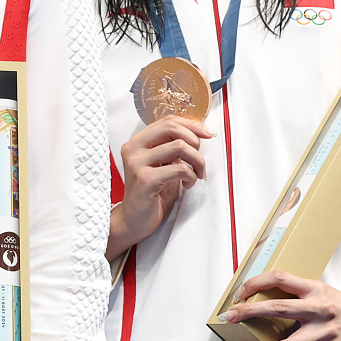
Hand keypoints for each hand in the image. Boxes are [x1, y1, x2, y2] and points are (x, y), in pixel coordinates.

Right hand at [108, 115, 212, 259]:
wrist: (134, 219)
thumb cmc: (152, 192)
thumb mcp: (162, 164)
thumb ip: (172, 147)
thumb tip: (199, 132)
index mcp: (137, 142)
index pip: (167, 121)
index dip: (192, 125)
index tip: (208, 135)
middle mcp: (133, 149)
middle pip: (171, 128)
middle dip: (195, 140)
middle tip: (200, 157)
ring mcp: (137, 164)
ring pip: (179, 147)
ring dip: (197, 161)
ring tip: (197, 174)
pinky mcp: (145, 180)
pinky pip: (180, 169)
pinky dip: (191, 176)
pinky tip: (188, 185)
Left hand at [220, 270, 340, 340]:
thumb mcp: (320, 291)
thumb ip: (296, 294)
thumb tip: (260, 299)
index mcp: (313, 290)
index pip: (279, 279)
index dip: (255, 283)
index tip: (238, 294)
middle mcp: (319, 308)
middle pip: (277, 309)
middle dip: (248, 313)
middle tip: (228, 318)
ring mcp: (326, 331)